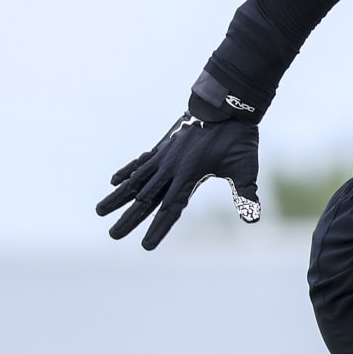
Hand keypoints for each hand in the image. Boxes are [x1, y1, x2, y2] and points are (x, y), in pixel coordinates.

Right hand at [96, 111, 260, 249]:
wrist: (229, 107)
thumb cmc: (239, 140)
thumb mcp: (245, 167)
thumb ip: (245, 194)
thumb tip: (252, 218)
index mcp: (189, 175)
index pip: (171, 209)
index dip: (158, 228)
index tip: (146, 246)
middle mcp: (171, 167)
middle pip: (146, 198)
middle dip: (130, 218)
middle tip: (113, 236)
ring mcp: (165, 156)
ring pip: (137, 180)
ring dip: (119, 197)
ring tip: (99, 211)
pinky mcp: (165, 147)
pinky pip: (142, 162)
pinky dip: (128, 171)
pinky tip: (115, 181)